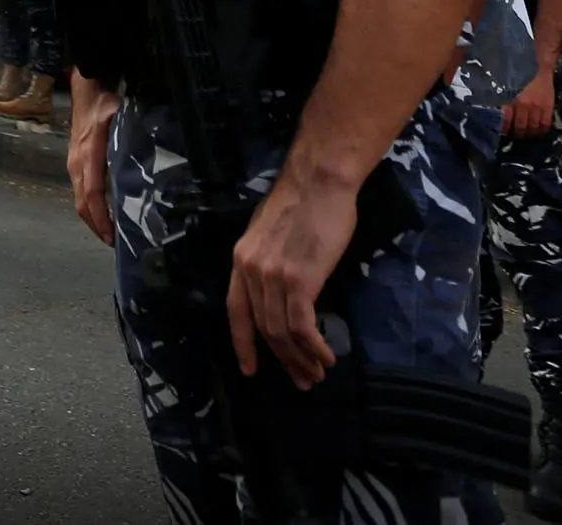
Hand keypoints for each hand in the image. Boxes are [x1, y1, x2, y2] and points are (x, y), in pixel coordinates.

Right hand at [68, 74, 120, 246]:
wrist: (85, 93)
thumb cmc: (105, 104)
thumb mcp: (121, 117)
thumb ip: (131, 138)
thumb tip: (150, 163)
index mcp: (89, 155)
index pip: (93, 193)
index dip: (101, 217)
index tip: (111, 236)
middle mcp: (78, 164)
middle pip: (83, 203)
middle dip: (96, 225)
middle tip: (113, 244)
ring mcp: (74, 165)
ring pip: (79, 200)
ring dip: (92, 219)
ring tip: (110, 234)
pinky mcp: (75, 165)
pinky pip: (81, 192)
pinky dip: (90, 207)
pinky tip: (104, 213)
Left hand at [226, 173, 360, 389]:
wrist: (320, 181)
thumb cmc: (304, 200)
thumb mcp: (271, 231)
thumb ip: (269, 259)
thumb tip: (281, 284)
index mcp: (241, 260)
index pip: (235, 312)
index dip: (242, 343)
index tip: (249, 369)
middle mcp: (250, 272)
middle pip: (263, 328)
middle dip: (283, 359)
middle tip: (302, 380)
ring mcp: (272, 277)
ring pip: (281, 333)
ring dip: (301, 359)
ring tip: (317, 374)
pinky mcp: (298, 281)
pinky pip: (302, 327)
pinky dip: (314, 347)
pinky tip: (326, 357)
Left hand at [506, 69, 556, 137]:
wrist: (539, 67)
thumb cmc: (520, 77)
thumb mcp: (507, 88)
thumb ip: (504, 102)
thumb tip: (498, 115)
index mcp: (511, 100)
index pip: (506, 122)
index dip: (505, 130)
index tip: (504, 132)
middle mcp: (524, 105)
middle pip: (520, 128)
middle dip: (517, 134)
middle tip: (516, 135)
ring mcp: (537, 107)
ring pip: (533, 128)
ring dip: (529, 134)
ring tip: (527, 134)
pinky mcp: (549, 107)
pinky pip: (545, 125)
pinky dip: (541, 131)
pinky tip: (538, 131)